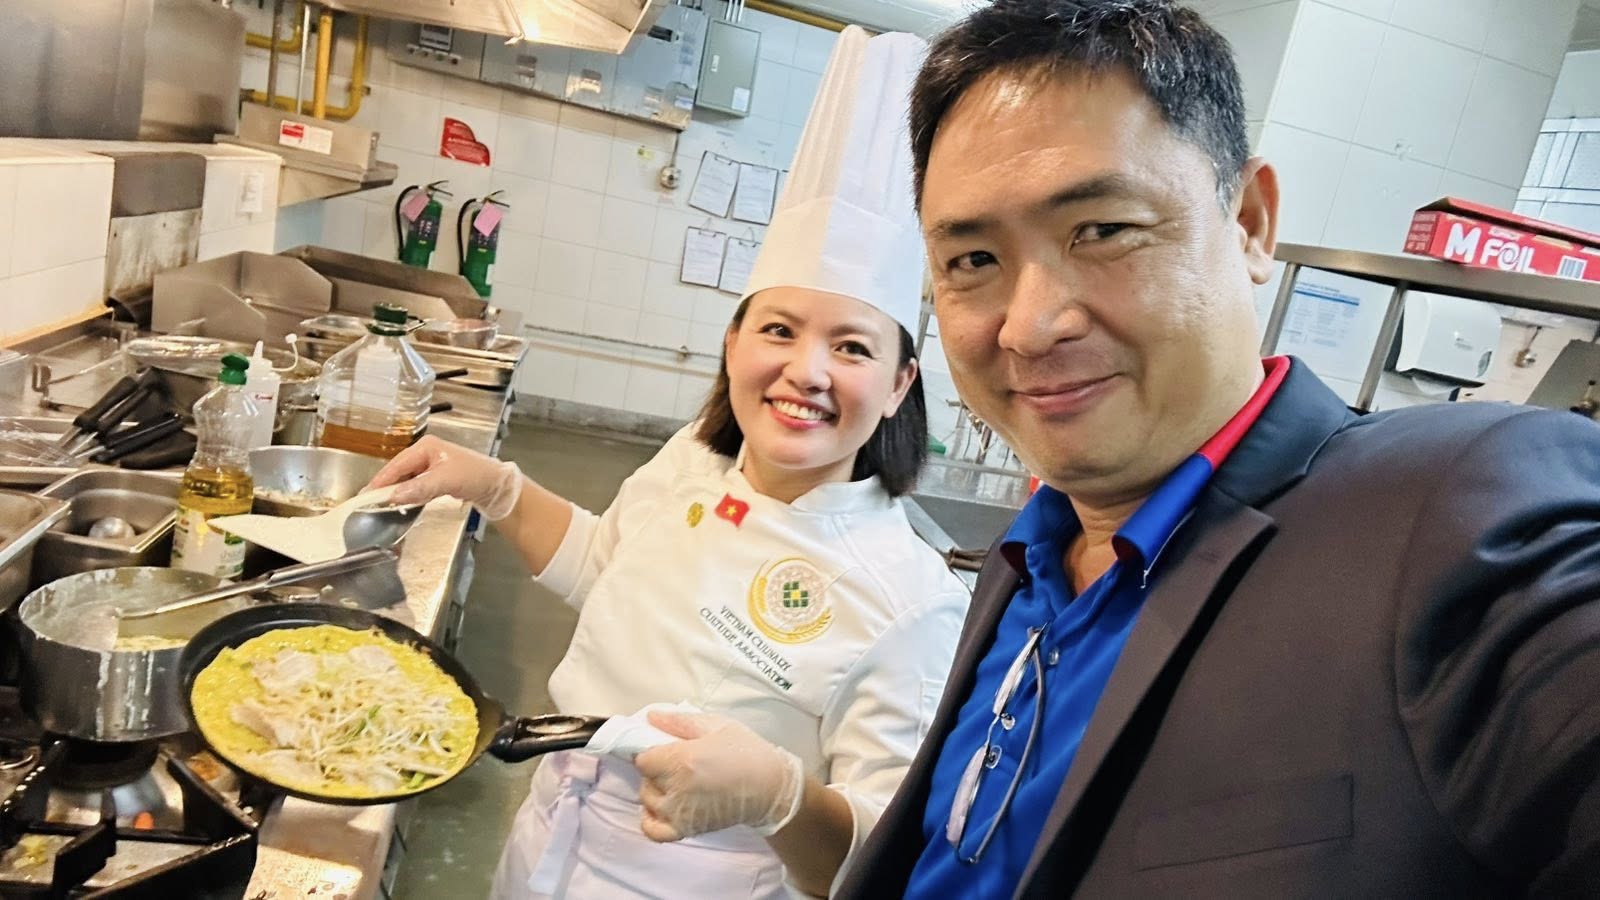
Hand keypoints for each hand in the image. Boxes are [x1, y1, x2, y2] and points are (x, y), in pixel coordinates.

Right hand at [365, 436, 523, 519]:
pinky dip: (409, 494)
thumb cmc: (476, 475)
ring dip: (397, 491)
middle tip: (369, 502)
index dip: (381, 480)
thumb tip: (394, 496)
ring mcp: (431, 465)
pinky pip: (416, 486)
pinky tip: (402, 503)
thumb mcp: (446, 480)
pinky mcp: (436, 478)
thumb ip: (419, 487)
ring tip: (381, 505)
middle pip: (399, 471)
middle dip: (386, 486)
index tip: (366, 495)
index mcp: (426, 446)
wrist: (498, 486)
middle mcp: (426, 453)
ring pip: (406, 479)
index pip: (397, 464)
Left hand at [633, 711, 804, 842]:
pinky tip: (660, 809)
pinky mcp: (687, 829)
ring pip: (648, 801)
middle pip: (645, 779)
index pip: (642, 758)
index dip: (650, 751)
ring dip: (655, 791)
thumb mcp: (717, 725)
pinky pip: (654, 830)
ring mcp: (680, 812)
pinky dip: (650, 821)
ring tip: (675, 783)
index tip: (662, 749)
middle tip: (675, 763)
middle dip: (655, 770)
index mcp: (682, 759)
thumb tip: (650, 717)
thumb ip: (680, 721)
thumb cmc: (747, 752)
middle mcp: (676, 788)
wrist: (771, 788)